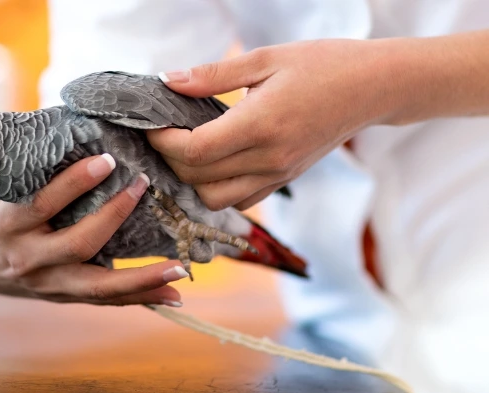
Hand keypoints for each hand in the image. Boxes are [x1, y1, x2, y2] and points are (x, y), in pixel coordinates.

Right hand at [0, 154, 186, 306]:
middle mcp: (26, 258)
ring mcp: (46, 283)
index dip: (75, 183)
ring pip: (98, 286)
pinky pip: (104, 301)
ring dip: (142, 278)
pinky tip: (172, 295)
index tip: (107, 160)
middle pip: (79, 244)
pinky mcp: (61, 297)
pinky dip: (139, 299)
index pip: (44, 203)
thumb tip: (78, 123)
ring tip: (180, 269)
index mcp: (5, 224)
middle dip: (114, 215)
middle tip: (143, 185)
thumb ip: (31, 165)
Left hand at [148, 38, 407, 210]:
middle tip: (162, 132)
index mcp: (262, 124)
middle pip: (198, 178)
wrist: (374, 88)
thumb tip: (167, 80)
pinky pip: (239, 201)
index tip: (150, 124)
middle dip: (170, 159)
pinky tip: (213, 161)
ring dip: (192, 180)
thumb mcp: (266, 58)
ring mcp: (279, 175)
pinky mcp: (284, 181)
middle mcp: (269, 158)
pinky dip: (216, 189)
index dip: (163, 141)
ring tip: (186, 149)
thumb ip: (212, 75)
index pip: (196, 150)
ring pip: (215, 200)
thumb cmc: (323, 64)